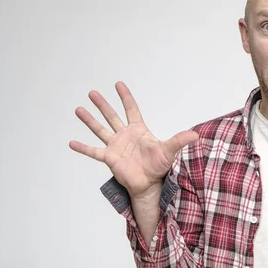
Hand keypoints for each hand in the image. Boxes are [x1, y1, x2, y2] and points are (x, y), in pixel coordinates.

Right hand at [69, 81, 198, 196]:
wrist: (149, 184)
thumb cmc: (159, 166)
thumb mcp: (169, 151)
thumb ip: (179, 140)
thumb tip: (195, 135)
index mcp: (138, 130)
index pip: (131, 109)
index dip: (125, 97)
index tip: (118, 84)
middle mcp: (125, 136)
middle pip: (112, 116)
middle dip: (103, 105)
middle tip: (92, 92)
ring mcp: (116, 146)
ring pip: (100, 130)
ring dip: (90, 120)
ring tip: (79, 109)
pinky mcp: (110, 158)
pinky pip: (93, 152)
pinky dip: (83, 148)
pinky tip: (71, 142)